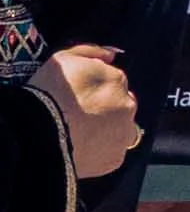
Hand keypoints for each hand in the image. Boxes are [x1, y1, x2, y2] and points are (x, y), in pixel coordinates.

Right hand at [30, 45, 135, 179]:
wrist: (39, 132)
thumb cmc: (48, 93)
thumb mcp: (63, 59)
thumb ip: (90, 52)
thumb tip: (111, 55)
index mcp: (117, 80)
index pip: (113, 82)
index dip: (95, 89)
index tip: (78, 97)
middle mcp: (128, 106)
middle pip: (120, 105)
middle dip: (106, 108)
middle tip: (79, 116)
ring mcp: (124, 134)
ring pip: (120, 129)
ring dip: (107, 130)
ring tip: (81, 134)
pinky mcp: (115, 158)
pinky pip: (111, 153)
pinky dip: (100, 151)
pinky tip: (82, 149)